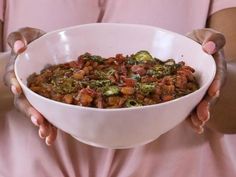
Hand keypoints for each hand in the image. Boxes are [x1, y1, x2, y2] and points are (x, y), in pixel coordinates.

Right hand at [3, 27, 56, 144]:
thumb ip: (18, 37)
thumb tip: (19, 48)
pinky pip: (49, 114)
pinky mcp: (49, 101)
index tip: (18, 90)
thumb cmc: (35, 42)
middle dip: (30, 112)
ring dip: (40, 124)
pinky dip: (50, 126)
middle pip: (24, 102)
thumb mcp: (26, 34)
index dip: (14, 84)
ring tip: (46, 135)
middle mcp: (26, 88)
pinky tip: (52, 137)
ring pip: (35, 112)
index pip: (13, 79)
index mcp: (18, 72)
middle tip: (37, 121)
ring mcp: (37, 96)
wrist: (49, 49)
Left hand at [186, 28, 225, 132]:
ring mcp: (197, 89)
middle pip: (209, 94)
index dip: (216, 84)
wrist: (187, 47)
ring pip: (199, 103)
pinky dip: (189, 115)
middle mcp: (208, 80)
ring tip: (197, 124)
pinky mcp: (187, 93)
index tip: (214, 92)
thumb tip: (209, 48)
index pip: (217, 76)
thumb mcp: (205, 34)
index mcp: (214, 66)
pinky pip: (189, 105)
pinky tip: (191, 124)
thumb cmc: (198, 41)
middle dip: (207, 106)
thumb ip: (213, 38)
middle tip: (203, 116)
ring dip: (198, 114)